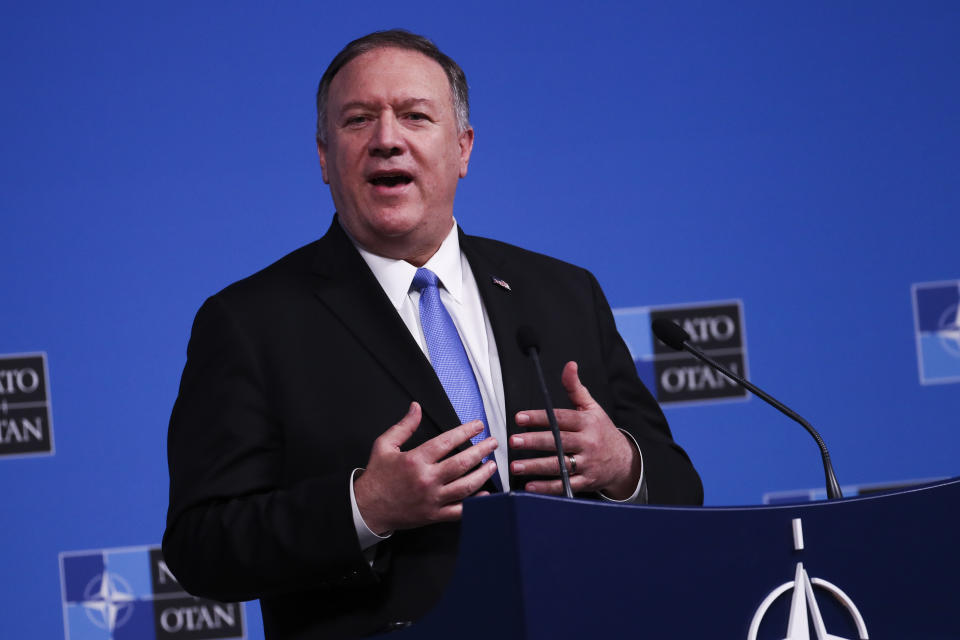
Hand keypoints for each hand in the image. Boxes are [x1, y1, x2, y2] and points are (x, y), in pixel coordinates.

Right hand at [353, 402, 498, 533]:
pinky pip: (460, 511)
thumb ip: (404, 426)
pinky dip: (475, 503)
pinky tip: (485, 494)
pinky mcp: (434, 515)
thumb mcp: (385, 445)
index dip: (466, 431)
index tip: (478, 426)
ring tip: (492, 465)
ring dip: (483, 475)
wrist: (367, 508)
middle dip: (482, 451)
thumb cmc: (377, 477)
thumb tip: (416, 408)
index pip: (447, 441)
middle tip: (493, 443)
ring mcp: (432, 499)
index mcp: (415, 460)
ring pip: (465, 487)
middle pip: (462, 463)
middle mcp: (426, 480)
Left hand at [509, 361, 640, 498]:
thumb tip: (569, 365)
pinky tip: (530, 486)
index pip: (561, 418)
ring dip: (535, 466)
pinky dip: (547, 487)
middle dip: (534, 441)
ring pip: (559, 465)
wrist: (625, 462)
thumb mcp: (593, 408)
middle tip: (513, 441)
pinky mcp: (586, 482)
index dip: (540, 417)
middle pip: (558, 441)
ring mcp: (587, 464)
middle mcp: (587, 443)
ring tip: (516, 466)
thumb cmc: (602, 431)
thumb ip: (576, 388)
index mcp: (587, 423)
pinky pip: (565, 485)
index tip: (520, 417)